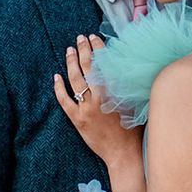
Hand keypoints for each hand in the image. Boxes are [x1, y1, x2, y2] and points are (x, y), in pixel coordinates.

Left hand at [54, 34, 141, 167]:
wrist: (123, 153)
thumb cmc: (133, 130)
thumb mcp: (135, 103)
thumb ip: (128, 85)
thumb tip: (124, 67)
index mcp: (115, 91)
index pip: (104, 63)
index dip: (98, 48)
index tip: (93, 37)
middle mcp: (100, 97)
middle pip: (88, 68)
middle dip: (83, 50)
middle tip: (79, 38)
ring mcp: (86, 108)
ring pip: (75, 80)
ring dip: (71, 63)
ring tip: (69, 51)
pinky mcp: (77, 119)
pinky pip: (64, 100)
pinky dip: (59, 88)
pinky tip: (56, 76)